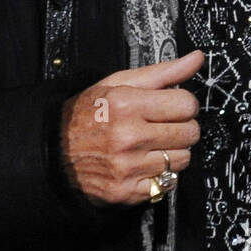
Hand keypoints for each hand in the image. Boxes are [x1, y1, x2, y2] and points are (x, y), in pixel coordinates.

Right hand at [61, 51, 203, 205]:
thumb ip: (163, 72)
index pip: (187, 104)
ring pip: (183, 159)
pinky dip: (162, 175)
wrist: (53, 151)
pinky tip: (146, 163)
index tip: (174, 107)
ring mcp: (127, 167)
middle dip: (183, 127)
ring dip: (174, 152)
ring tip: (154, 145)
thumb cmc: (88, 114)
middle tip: (164, 126)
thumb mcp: (120, 83)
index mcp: (127, 105)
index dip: (184, 104)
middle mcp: (128, 137)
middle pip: (190, 133)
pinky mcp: (126, 191)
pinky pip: (168, 183)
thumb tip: (197, 58)